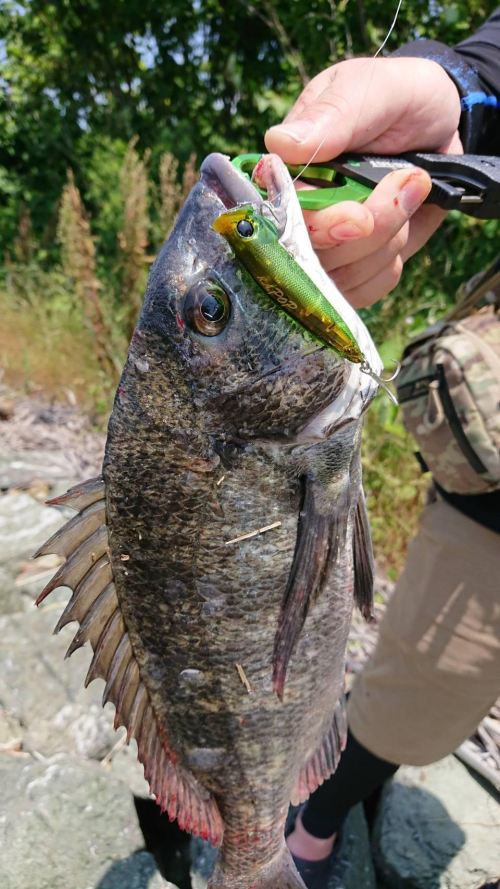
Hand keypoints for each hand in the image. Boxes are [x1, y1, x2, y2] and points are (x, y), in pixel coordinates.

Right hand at [265, 57, 462, 306]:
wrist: (440, 121)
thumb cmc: (396, 97)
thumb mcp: (369, 89)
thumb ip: (331, 116)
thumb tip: (280, 142)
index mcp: (285, 172)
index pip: (278, 218)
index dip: (317, 228)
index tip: (358, 218)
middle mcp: (297, 216)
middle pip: (311, 261)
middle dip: (367, 235)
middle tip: (407, 183)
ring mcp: (325, 247)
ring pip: (342, 279)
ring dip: (388, 240)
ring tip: (413, 184)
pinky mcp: (353, 268)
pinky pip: (363, 290)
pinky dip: (390, 261)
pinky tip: (405, 222)